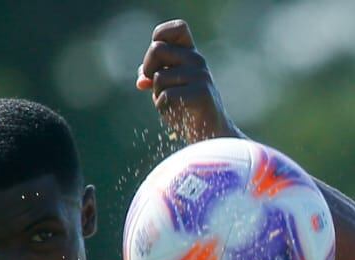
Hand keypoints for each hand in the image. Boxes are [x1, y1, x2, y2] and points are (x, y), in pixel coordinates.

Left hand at [135, 20, 237, 142]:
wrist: (211, 135)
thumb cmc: (187, 110)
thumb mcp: (167, 87)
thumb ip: (153, 75)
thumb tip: (142, 80)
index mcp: (190, 55)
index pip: (177, 28)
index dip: (160, 37)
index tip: (157, 59)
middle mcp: (197, 61)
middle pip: (157, 49)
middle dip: (148, 69)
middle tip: (153, 85)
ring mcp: (201, 76)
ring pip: (159, 77)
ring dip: (157, 95)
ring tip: (172, 105)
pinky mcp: (201, 93)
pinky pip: (166, 96)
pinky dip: (164, 108)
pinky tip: (176, 115)